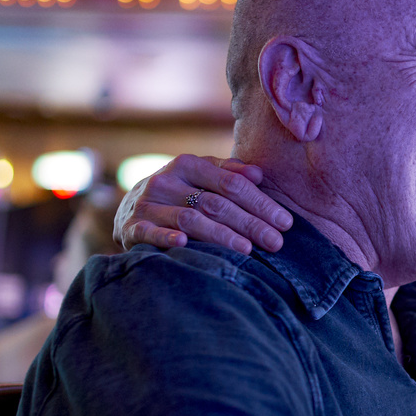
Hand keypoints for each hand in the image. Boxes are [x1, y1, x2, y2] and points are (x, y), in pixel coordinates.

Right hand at [115, 154, 293, 253]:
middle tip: (275, 242)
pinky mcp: (131, 227)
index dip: (260, 203)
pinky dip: (167, 237)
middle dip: (250, 224)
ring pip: (190, 219)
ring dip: (220, 235)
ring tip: (247, 250)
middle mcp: (166, 181)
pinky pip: (150, 232)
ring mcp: (147, 204)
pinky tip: (185, 244)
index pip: (231, 184)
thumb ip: (230, 173)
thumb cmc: (180, 193)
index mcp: (187, 165)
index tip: (285, 222)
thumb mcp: (202, 177)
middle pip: (216, 204)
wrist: (131, 208)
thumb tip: (259, 174)